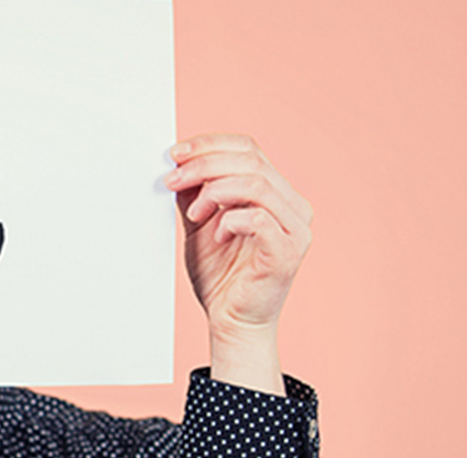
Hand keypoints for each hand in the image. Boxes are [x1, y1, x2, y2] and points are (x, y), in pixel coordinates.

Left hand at [164, 134, 311, 393]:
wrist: (230, 322)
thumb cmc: (220, 275)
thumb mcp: (199, 223)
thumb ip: (194, 192)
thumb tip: (177, 161)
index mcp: (276, 192)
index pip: (248, 148)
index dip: (209, 144)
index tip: (174, 153)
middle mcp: (293, 206)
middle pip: (250, 160)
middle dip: (203, 165)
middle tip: (171, 179)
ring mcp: (295, 229)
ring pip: (256, 184)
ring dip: (213, 192)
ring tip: (194, 213)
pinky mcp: (288, 252)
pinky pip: (258, 219)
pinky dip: (229, 220)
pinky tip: (216, 236)